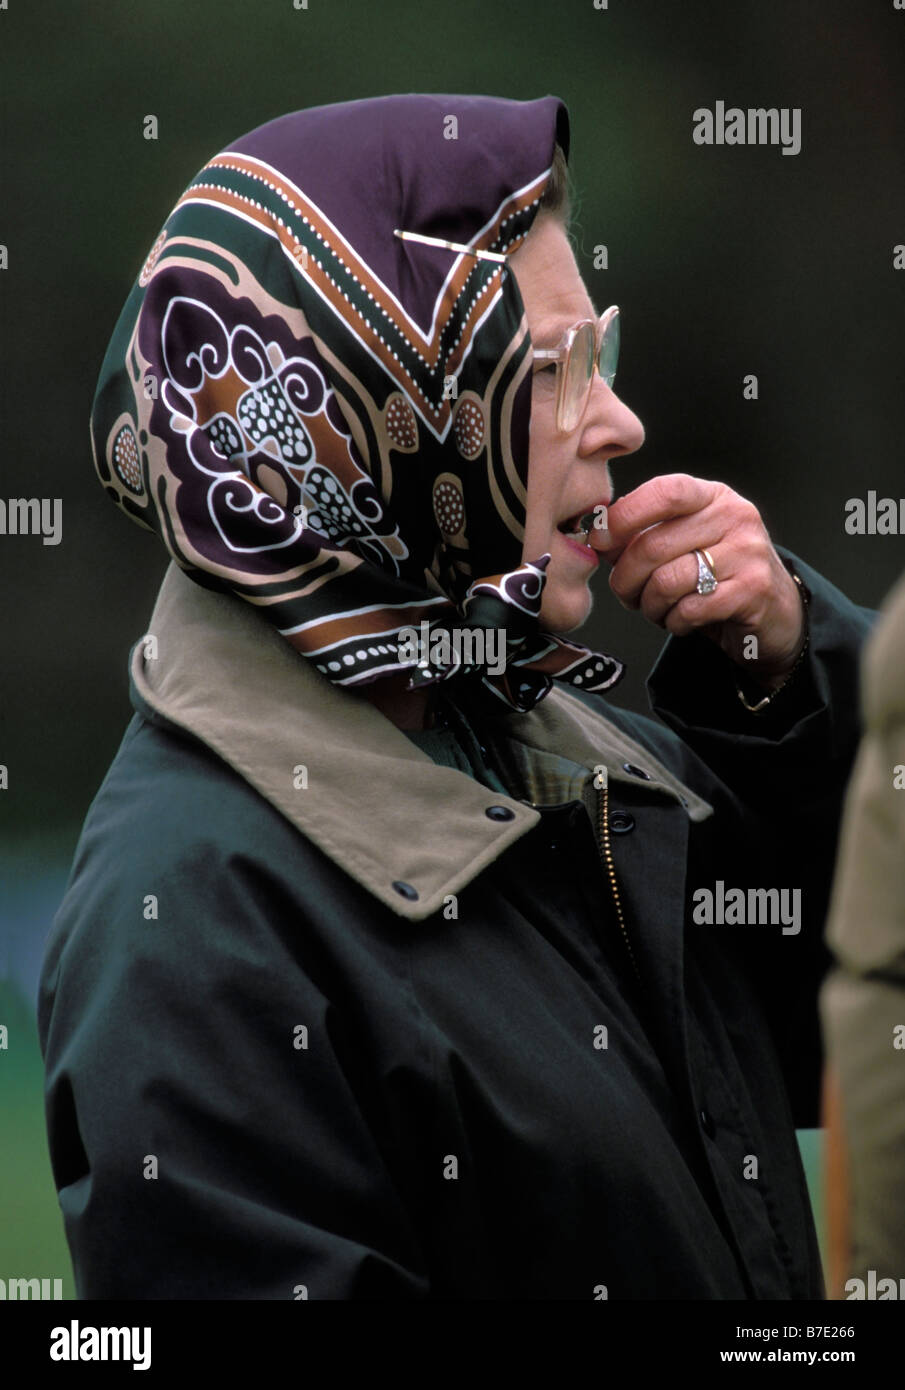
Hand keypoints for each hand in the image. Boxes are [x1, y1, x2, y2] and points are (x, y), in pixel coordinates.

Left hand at [596, 474, 805, 685]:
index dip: (624, 516)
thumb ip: (642, 534)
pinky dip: (674, 622)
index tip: (599, 539)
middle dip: (626, 578)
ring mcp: (748, 552)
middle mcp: (735, 516)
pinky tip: (682, 620)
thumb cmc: (718, 576)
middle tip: (626, 593)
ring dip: (650, 605)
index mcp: (712, 497)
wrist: (776, 612)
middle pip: (654, 545)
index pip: (665, 491)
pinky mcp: (753, 591)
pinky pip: (689, 610)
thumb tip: (597, 534)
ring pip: (667, 581)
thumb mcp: (684, 543)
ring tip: (657, 609)